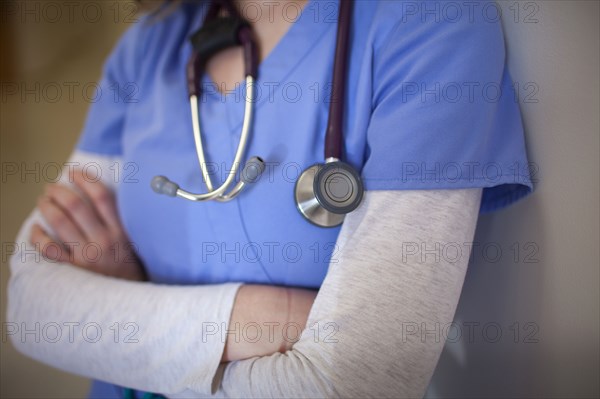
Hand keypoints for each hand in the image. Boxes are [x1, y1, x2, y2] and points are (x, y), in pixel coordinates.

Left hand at [31, 169, 145, 280]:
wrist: (130, 297)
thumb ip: (121, 220)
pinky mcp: (74, 269)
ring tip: (43, 201)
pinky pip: (49, 249)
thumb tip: (100, 195)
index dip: (85, 180)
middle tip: (51, 187)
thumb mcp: (133, 240)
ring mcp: (88, 255)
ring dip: (47, 206)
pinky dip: (38, 236)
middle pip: (76, 205)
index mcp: (121, 229)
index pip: (102, 196)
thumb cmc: (130, 265)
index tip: (74, 172)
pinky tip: (36, 229)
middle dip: (59, 191)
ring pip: (60, 222)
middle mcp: (105, 240)